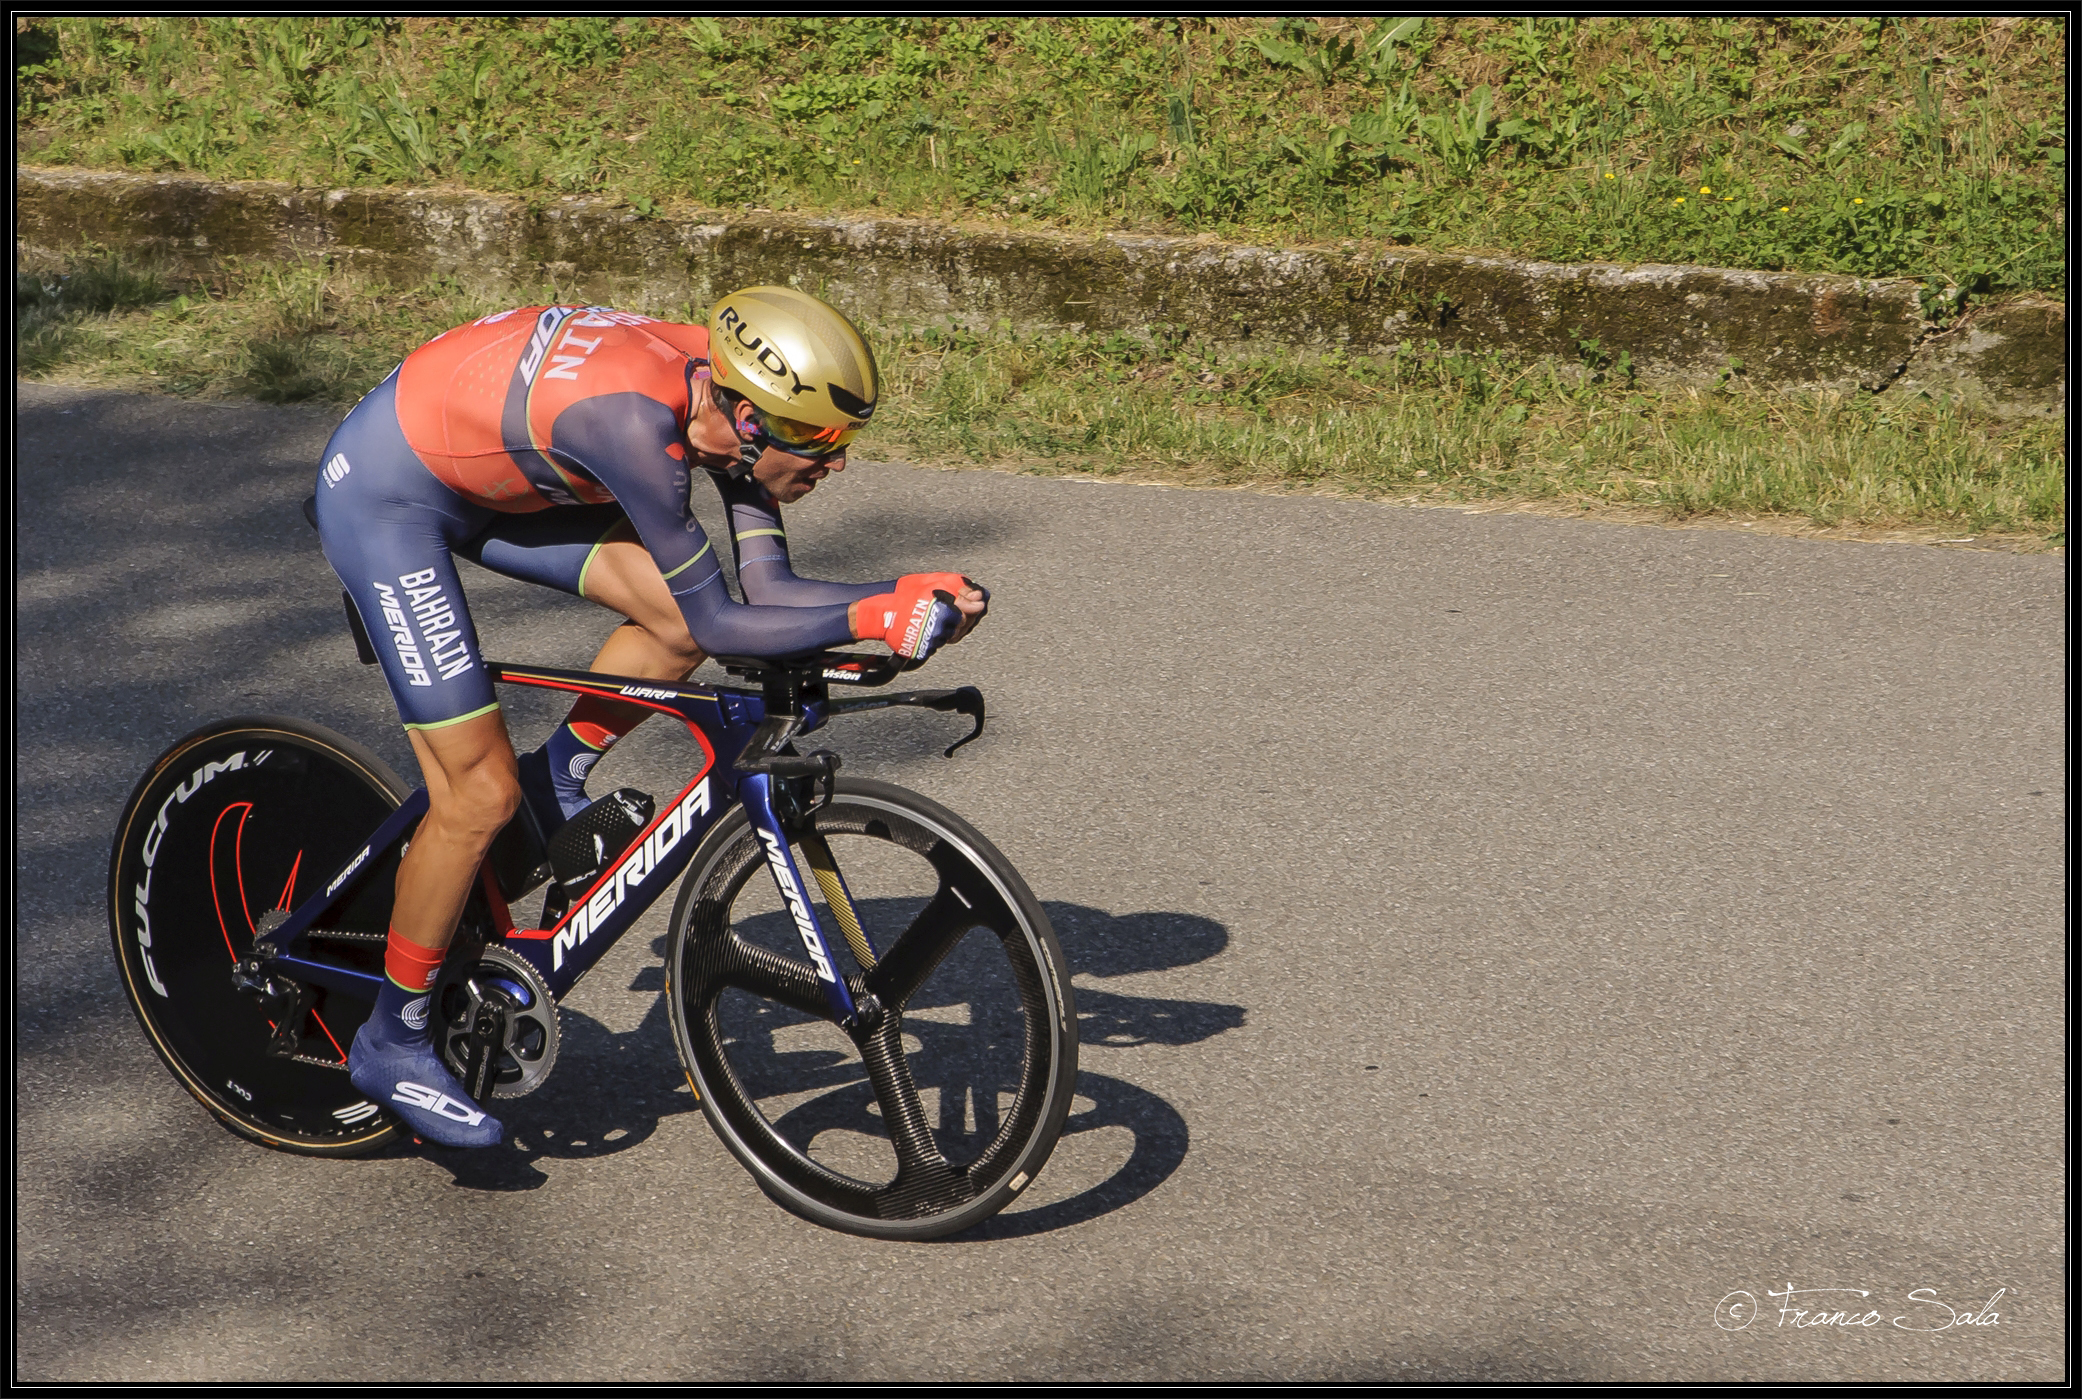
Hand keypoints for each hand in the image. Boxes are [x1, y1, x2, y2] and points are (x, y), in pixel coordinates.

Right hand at [851, 572, 984, 661]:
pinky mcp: (925, 650)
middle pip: (962, 625)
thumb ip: (957, 586)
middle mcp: (940, 625)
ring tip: (932, 617)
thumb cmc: (904, 595)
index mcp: (944, 607)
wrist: (882, 614)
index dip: (973, 607)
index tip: (977, 605)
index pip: (969, 611)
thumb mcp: (931, 582)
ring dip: (947, 627)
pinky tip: (926, 626)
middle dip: (959, 617)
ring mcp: (933, 640)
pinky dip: (935, 637)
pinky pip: (937, 645)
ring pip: (950, 636)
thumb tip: (979, 595)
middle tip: (947, 610)